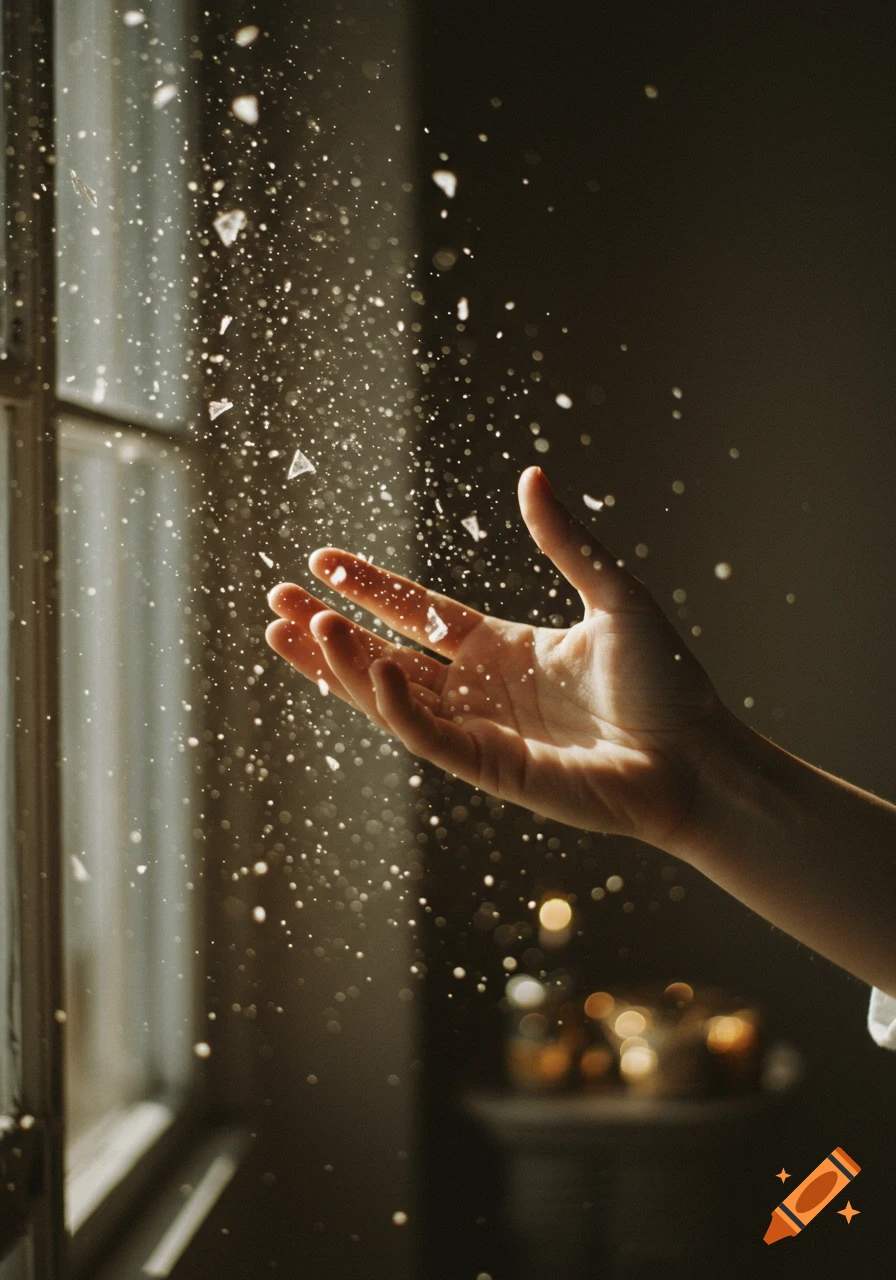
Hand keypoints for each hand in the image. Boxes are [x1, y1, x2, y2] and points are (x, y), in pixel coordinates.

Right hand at [265, 466, 726, 849]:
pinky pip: (431, 737)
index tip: (322, 561)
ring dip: (343, 666)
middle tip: (276, 602)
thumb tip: (531, 476)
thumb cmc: (667, 684)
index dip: (371, 589)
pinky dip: (396, 707)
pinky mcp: (494, 770)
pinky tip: (368, 669)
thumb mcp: (616, 596)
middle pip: (387, 656)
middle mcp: (483, 691)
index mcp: (505, 650)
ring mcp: (483, 732)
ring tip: (293, 630)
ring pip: (394, 698)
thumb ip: (567, 542)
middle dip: (332, 631)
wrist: (699, 759)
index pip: (419, 614)